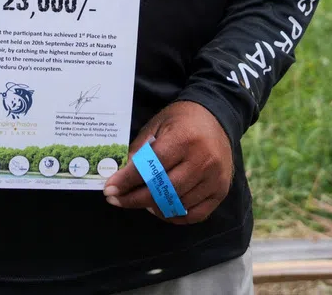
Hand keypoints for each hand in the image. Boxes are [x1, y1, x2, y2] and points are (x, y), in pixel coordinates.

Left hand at [103, 101, 232, 224]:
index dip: (128, 181)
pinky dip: (175, 216)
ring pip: (177, 204)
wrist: (217, 116)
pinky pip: (195, 215)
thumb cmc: (182, 119)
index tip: (110, 190)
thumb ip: (140, 150)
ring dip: (153, 207)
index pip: (151, 167)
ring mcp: (214, 178)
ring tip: (139, 201)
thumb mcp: (157, 125)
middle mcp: (202, 161)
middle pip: (163, 190)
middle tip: (117, 200)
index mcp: (184, 139)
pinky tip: (161, 208)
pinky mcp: (221, 191)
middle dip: (135, 199)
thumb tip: (121, 176)